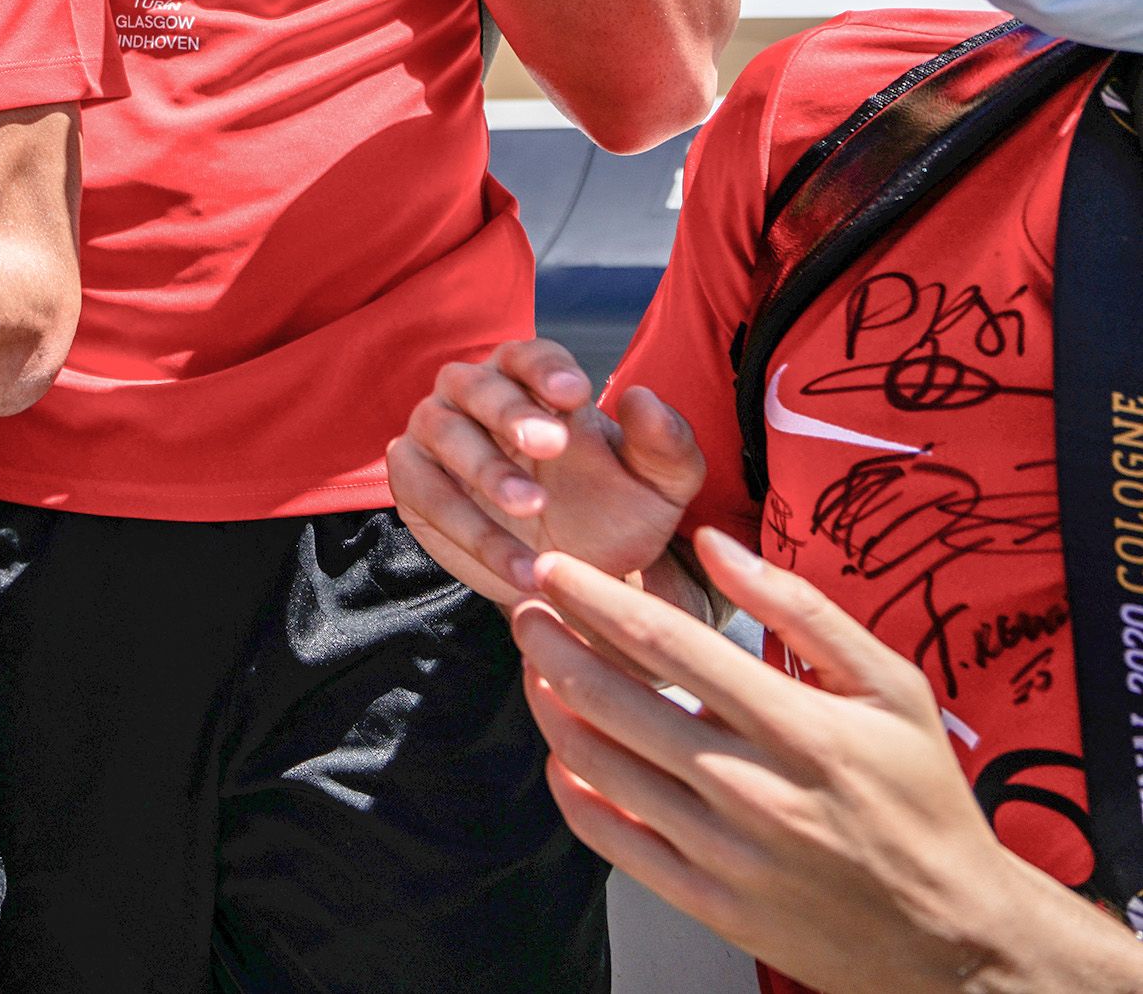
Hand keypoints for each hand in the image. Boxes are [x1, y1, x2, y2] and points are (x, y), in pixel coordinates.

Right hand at [389, 339, 707, 606]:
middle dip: (510, 411)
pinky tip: (520, 566)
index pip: (530, 356)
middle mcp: (475, 397)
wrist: (567, 577)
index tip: (576, 394)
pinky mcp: (412, 481)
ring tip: (533, 507)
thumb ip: (666, 446)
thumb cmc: (611, 516)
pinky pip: (426, 493)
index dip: (547, 370)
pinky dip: (469, 529)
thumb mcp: (658, 489)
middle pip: (476, 384)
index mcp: (534, 384)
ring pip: (441, 430)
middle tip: (549, 443)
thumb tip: (641, 397)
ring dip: (485, 468)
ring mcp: (437, 435)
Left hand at [515, 534, 1142, 993]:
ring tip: (538, 670)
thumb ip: (802, 610)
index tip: (553, 568)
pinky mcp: (709, 902)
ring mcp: (725, 852)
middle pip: (614, 700)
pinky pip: (611, 840)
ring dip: (551, 707)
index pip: (668, 643)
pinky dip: (573, 789)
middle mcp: (753, 788)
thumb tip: (715, 543)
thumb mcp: (893, 690)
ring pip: (599, 766)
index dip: (594, 598)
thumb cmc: (923, 801)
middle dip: (551, 645)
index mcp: (800, 728)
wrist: (955, 937)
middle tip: (526, 612)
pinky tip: (565, 754)